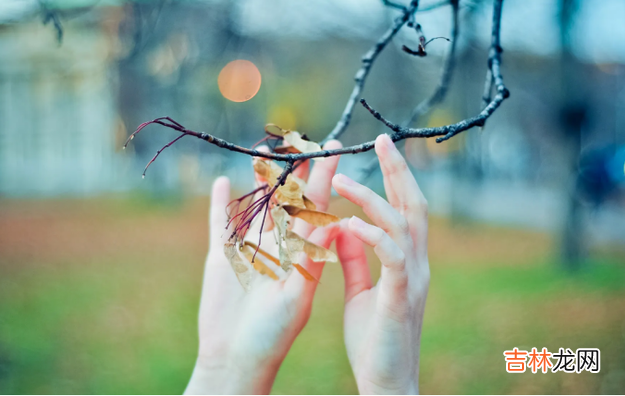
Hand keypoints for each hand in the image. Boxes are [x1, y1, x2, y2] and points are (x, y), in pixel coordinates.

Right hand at [185, 140, 341, 394]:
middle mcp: (278, 245)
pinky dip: (221, 204)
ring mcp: (249, 248)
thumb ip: (310, 259)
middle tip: (299, 138)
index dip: (325, 175)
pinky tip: (224, 182)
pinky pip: (220, 223)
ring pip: (255, 205)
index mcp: (300, 252)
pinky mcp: (221, 256)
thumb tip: (335, 222)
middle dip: (293, 169)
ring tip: (263, 152)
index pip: (316, 205)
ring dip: (258, 180)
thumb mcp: (297, 295)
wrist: (236, 357)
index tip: (334, 146)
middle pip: (287, 198)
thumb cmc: (273, 334)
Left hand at [332, 134, 429, 393]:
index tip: (380, 151)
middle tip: (381, 140)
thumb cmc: (375, 339)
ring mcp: (412, 279)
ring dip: (372, 197)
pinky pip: (391, 257)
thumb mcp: (362, 290)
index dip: (394, 178)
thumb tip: (344, 228)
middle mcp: (416, 263)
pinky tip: (348, 222)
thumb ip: (356, 259)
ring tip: (341, 178)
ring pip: (402, 224)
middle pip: (413, 205)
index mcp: (407, 260)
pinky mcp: (400, 297)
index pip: (404, 209)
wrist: (388, 381)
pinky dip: (372, 235)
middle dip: (397, 171)